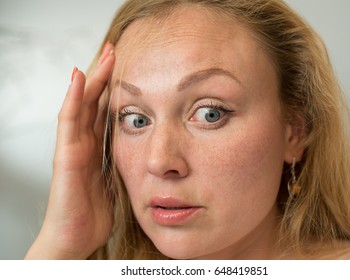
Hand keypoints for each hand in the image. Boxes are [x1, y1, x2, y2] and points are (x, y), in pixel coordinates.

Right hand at [25, 43, 114, 258]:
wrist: (75, 239)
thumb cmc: (94, 213)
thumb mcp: (117, 180)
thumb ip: (124, 162)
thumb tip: (143, 149)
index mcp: (97, 148)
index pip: (105, 110)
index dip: (115, 87)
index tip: (128, 65)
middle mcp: (84, 143)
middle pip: (93, 101)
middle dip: (104, 75)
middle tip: (116, 49)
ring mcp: (73, 148)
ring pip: (81, 105)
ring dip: (92, 79)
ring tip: (103, 55)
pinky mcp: (66, 158)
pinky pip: (69, 123)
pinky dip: (73, 99)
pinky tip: (79, 79)